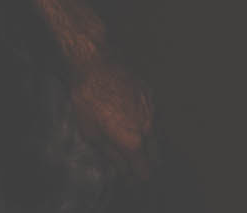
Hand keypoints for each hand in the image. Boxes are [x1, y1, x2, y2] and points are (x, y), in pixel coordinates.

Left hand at [68, 53, 155, 179]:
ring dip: (148, 146)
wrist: (97, 64)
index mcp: (133, 141)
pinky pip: (155, 118)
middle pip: (157, 157)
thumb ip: (110, 155)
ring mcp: (154, 110)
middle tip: (133, 168)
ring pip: (158, 137)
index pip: (145, 171)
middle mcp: (149, 127)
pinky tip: (132, 121)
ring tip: (133, 145)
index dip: (138, 181)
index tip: (132, 183)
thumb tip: (121, 168)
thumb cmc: (88, 98)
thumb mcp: (91, 134)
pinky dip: (147, 126)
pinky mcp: (153, 95)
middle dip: (146, 166)